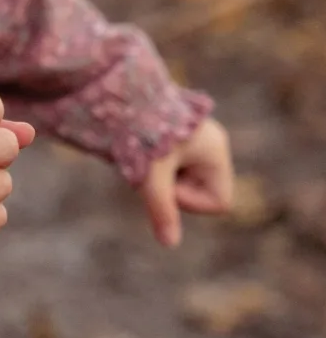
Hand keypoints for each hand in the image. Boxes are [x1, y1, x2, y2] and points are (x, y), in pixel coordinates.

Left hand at [139, 117, 233, 247]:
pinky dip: (155, 164)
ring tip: (141, 158)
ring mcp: (195, 138)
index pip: (219, 202)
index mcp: (216, 152)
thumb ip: (162, 208)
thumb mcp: (151, 174)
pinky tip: (138, 151)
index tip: (164, 185)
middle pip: (200, 190)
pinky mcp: (176, 135)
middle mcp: (211, 144)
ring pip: (183, 177)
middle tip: (148, 170)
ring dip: (161, 176)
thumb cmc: (139, 132)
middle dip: (172, 187)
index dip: (190, 201)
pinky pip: (172, 164)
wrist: (118, 93)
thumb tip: (169, 244)